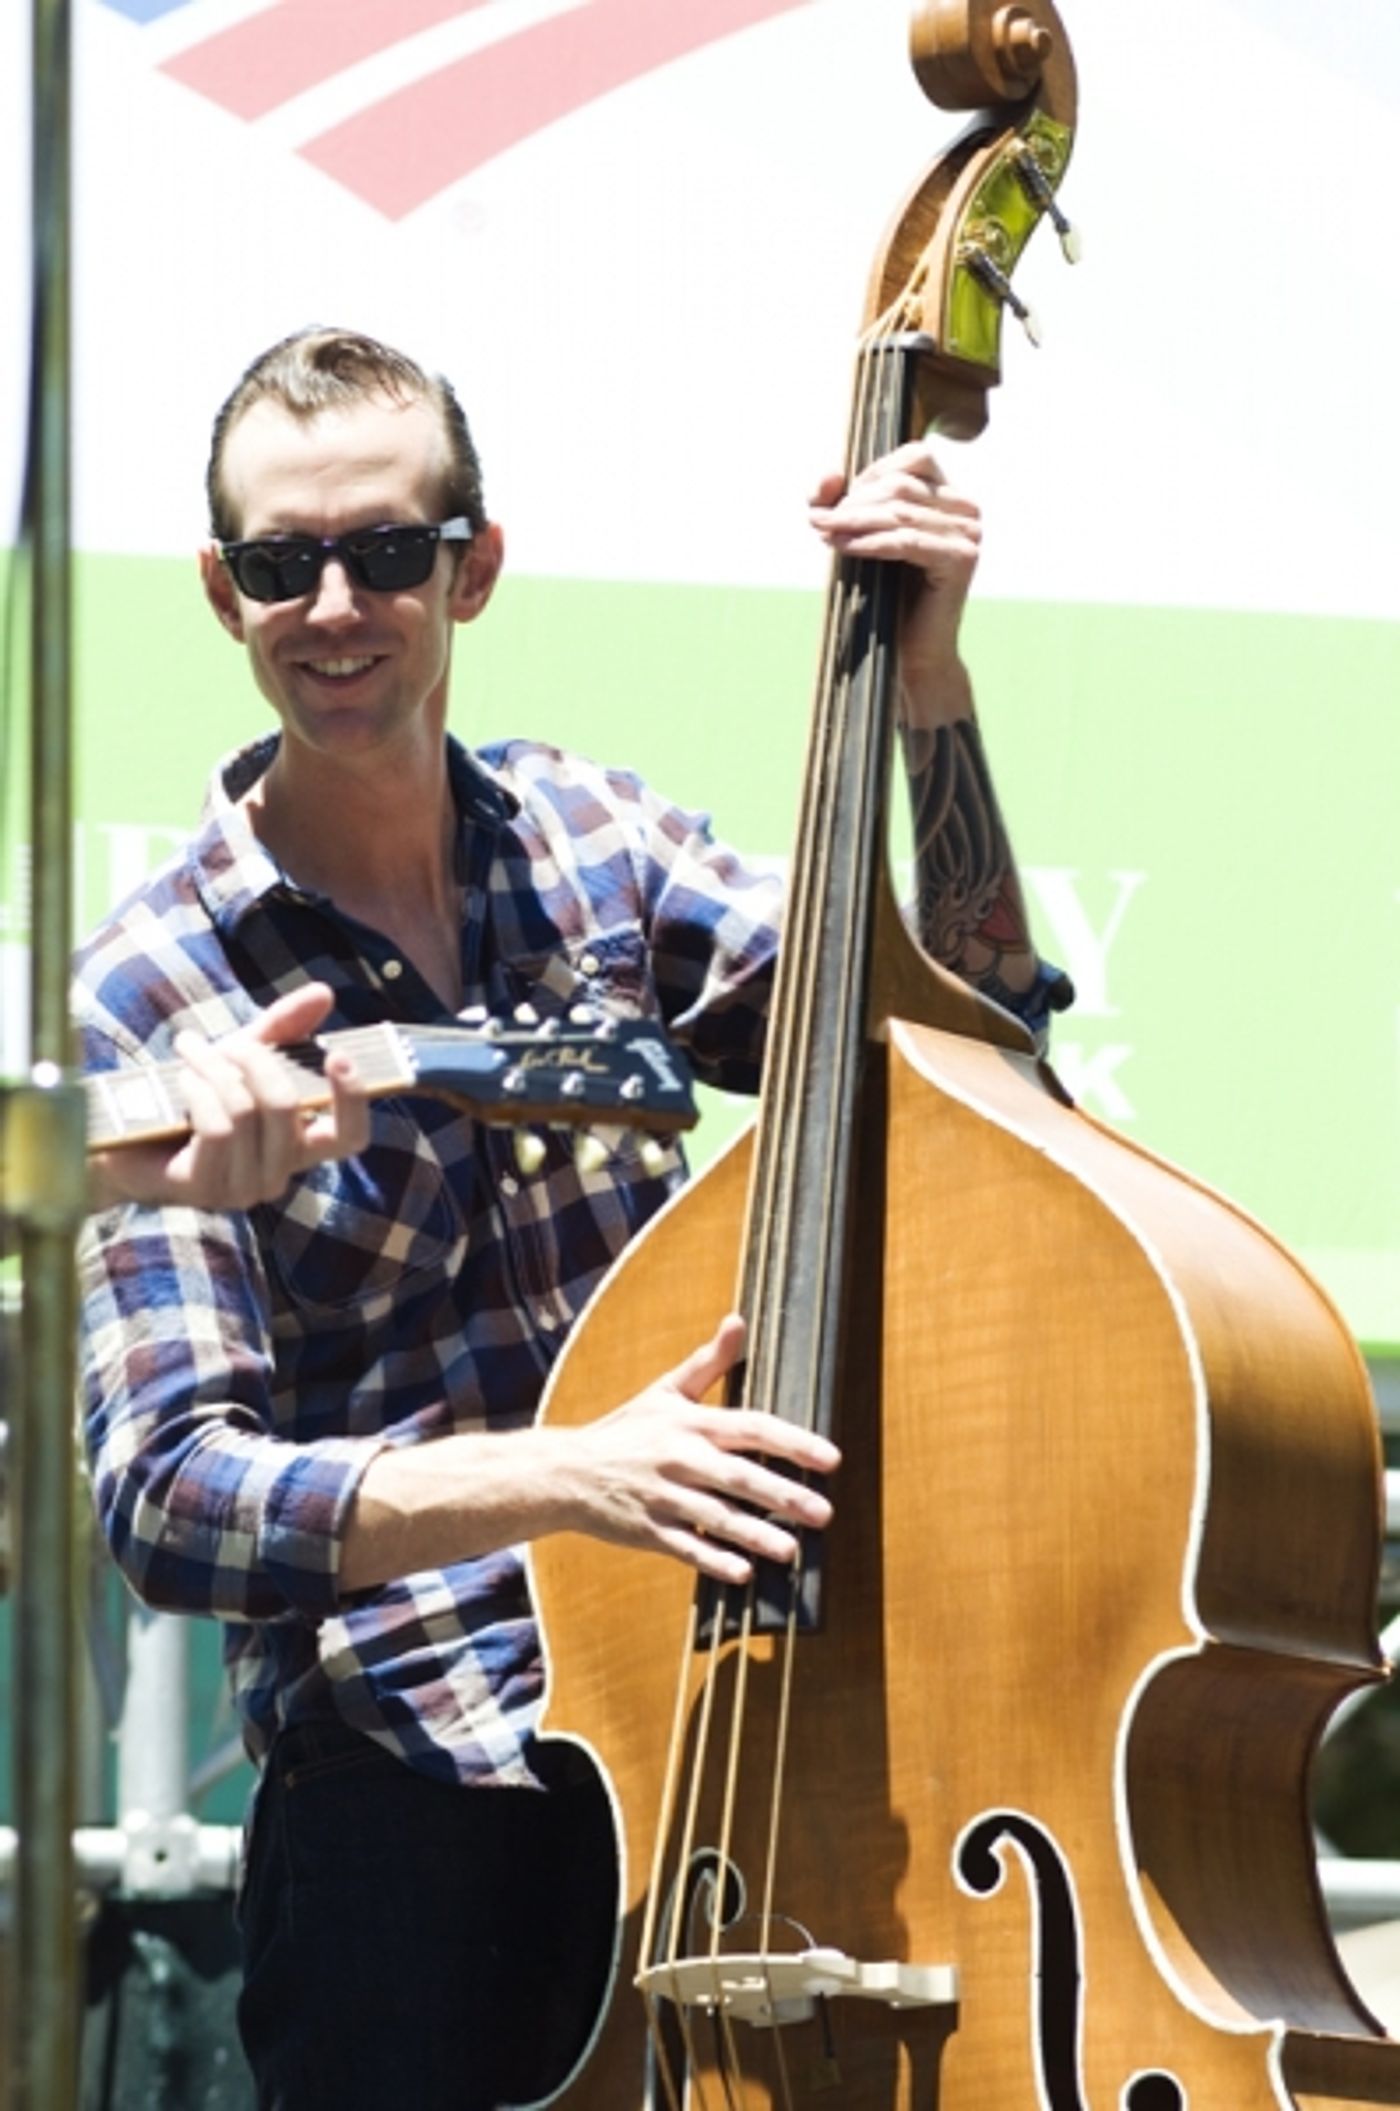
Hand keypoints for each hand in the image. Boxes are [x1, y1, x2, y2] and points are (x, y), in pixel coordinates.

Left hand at [89, 982, 369, 1211]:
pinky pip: (216, 1127)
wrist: (123, 1138)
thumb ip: (284, 1028)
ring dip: (214, 1067)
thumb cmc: (193, 1099)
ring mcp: (242, 1187)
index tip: (338, 1053)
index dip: (354, 1098)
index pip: (350, 1137)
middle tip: (228, 1043)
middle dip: (256, 1058)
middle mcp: (279, 1174)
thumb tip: (325, 991)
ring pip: (246, 1110)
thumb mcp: (241, 1057)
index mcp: (299, 1147)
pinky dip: (198, 1090)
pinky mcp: (204, 1188)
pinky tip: (181, 1079)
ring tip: (190, 1050)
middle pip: (288, 1105)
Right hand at [562, 1316, 839, 1583]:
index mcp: (691, 1423)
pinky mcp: (648, 1531)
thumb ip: (708, 1362)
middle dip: (782, 1495)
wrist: (566, 1472)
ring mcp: (663, 1497)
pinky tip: (742, 1573)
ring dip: (754, 1534)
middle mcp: (680, 1459)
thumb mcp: (665, 1391)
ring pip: (715, 1518)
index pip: (751, 1427)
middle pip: (738, 1477)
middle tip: (824, 1512)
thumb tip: (738, 1321)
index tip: (831, 1458)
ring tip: (790, 1551)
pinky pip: (684, 1548)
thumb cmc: (627, 1430)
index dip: (793, 1442)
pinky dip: (712, 1560)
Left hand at [809, 439, 979, 725]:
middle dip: (853, 500)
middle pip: (901, 485)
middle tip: (818, 521)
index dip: (870, 472)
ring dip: (853, 519)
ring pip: (900, 511)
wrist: (910, 653)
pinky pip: (907, 541)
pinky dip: (871, 541)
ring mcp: (969, 535)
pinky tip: (843, 547)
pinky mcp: (961, 561)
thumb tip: (828, 475)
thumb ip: (841, 501)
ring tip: (821, 531)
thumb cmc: (885, 594)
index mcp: (951, 496)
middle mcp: (967, 510)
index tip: (835, 500)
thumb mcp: (860, 536)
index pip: (914, 457)